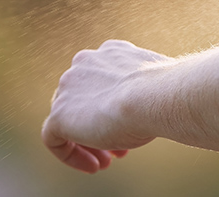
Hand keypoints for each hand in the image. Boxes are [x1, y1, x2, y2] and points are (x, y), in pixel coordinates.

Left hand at [41, 40, 170, 172]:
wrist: (154, 96)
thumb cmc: (165, 93)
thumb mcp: (157, 87)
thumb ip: (146, 91)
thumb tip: (153, 106)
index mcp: (109, 52)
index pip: (103, 82)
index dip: (115, 107)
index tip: (132, 127)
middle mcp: (84, 63)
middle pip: (84, 100)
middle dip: (101, 126)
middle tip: (120, 150)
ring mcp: (68, 88)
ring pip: (69, 119)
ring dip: (88, 142)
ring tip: (106, 162)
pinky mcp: (59, 114)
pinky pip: (54, 138)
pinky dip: (69, 154)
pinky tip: (92, 166)